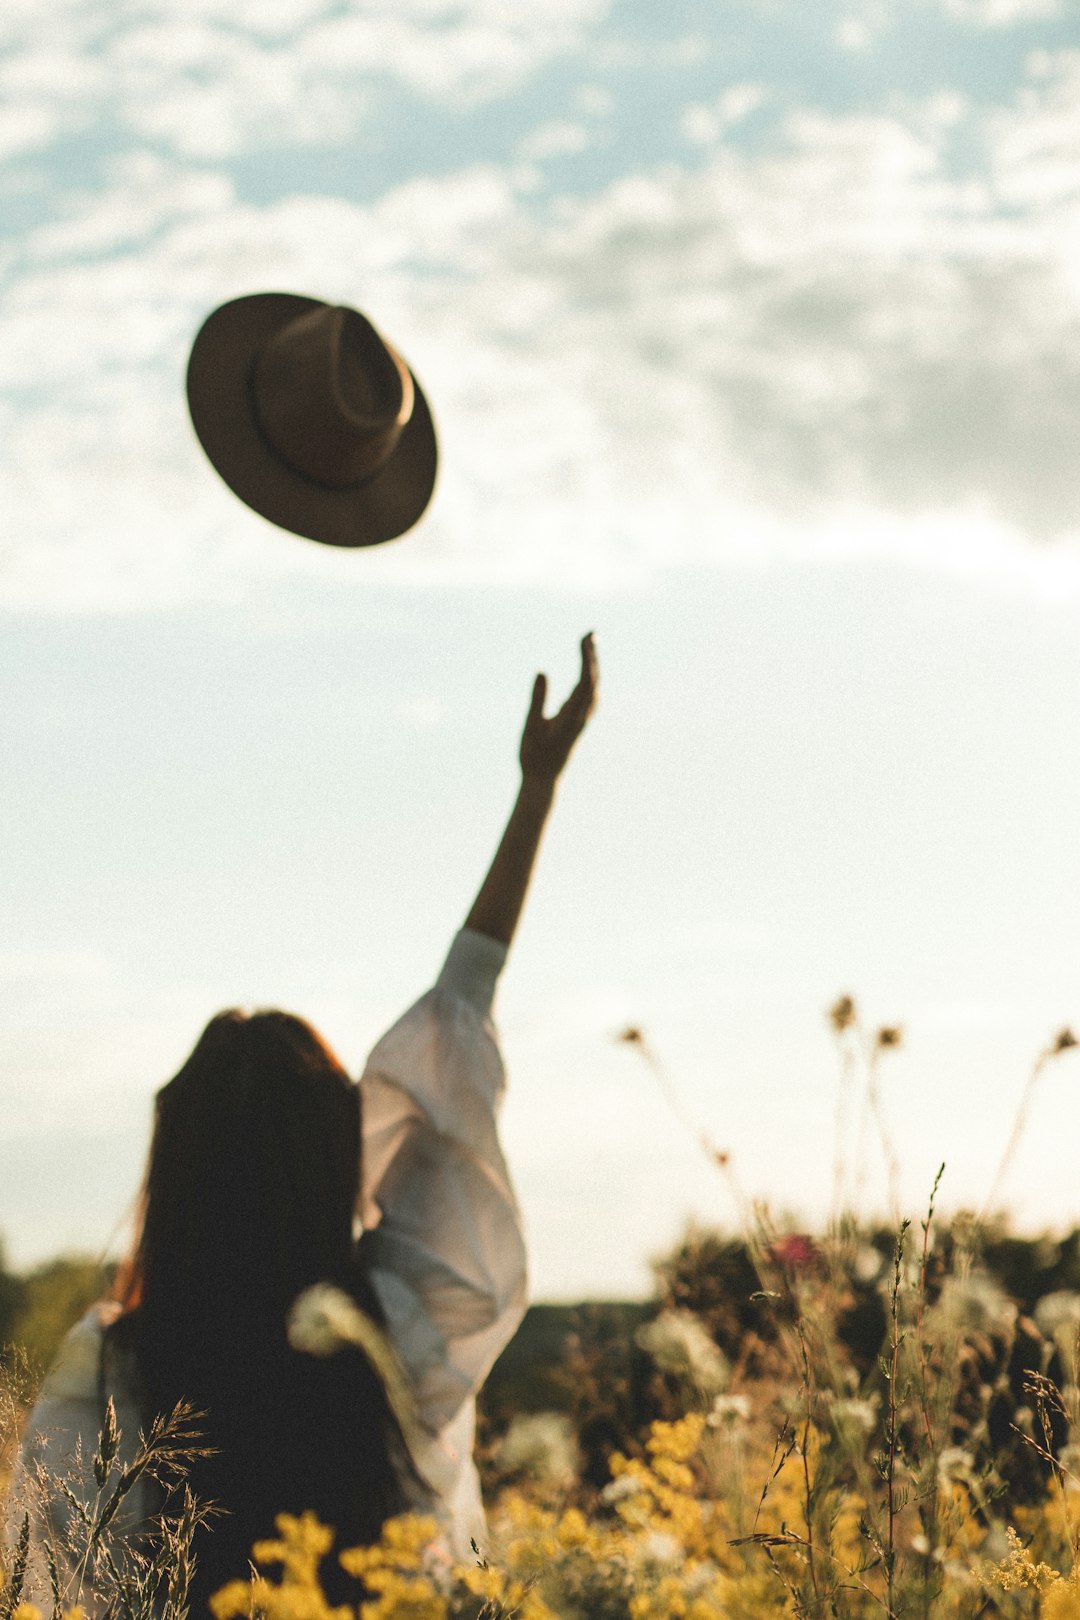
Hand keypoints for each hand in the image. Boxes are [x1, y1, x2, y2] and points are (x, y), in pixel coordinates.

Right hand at [519, 632, 597, 783]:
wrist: (543, 780)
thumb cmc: (534, 756)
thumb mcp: (531, 727)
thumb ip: (538, 699)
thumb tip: (543, 672)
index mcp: (573, 716)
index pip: (586, 681)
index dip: (588, 658)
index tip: (586, 638)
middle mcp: (582, 716)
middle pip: (593, 680)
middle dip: (592, 655)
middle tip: (590, 632)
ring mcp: (582, 718)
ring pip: (592, 686)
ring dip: (591, 664)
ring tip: (588, 642)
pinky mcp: (577, 720)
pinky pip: (587, 693)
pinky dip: (587, 676)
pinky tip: (585, 667)